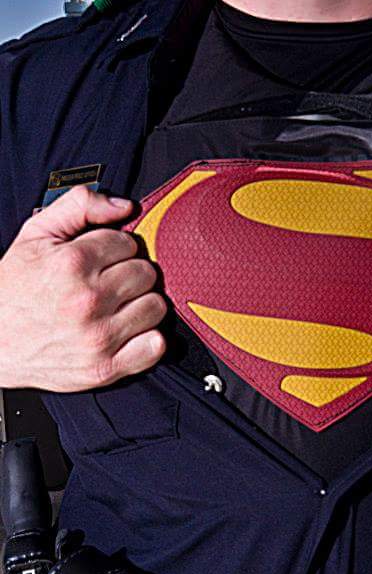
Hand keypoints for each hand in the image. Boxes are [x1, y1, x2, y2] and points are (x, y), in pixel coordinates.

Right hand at [0, 185, 166, 390]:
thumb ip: (79, 206)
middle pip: (146, 273)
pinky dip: (147, 339)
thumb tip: (124, 206)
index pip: (128, 242)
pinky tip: (127, 331)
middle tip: (109, 282)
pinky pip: (155, 346)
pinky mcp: (105, 368)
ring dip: (141, 304)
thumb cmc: (12, 290)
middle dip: (130, 273)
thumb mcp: (35, 235)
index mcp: (72, 264)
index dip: (116, 248)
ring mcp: (98, 337)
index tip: (102, 259)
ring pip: (155, 306)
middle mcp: (88, 301)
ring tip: (117, 306)